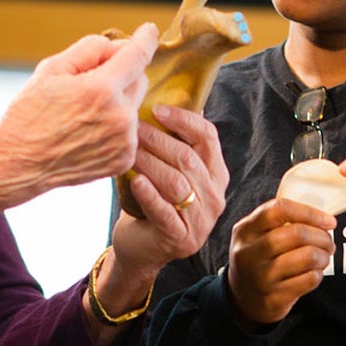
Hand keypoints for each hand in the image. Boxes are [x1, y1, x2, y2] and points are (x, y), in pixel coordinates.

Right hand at [0, 24, 157, 235]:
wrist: (19, 163)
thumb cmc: (31, 114)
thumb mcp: (52, 69)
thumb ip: (90, 49)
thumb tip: (117, 46)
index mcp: (101, 89)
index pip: (137, 55)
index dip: (146, 38)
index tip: (149, 30)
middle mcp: (119, 116)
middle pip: (139, 79)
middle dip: (122, 74)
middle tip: (90, 83)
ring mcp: (124, 141)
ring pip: (135, 106)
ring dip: (118, 102)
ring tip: (84, 114)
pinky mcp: (124, 159)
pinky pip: (130, 131)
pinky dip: (116, 126)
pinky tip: (88, 132)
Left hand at [107, 105, 228, 283]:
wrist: (141, 249)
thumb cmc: (152, 202)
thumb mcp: (169, 171)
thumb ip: (175, 143)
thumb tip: (169, 97)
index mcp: (216, 175)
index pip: (209, 138)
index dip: (184, 120)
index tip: (157, 109)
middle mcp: (215, 197)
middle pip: (189, 158)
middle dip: (158, 140)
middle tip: (132, 127)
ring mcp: (200, 221)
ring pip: (176, 183)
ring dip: (149, 163)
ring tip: (128, 150)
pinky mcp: (181, 240)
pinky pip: (166, 213)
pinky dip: (150, 195)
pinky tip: (135, 181)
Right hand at [226, 198, 335, 326]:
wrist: (242, 299)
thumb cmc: (257, 259)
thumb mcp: (255, 236)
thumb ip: (279, 222)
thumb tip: (321, 216)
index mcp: (245, 231)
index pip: (278, 210)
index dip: (308, 212)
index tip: (328, 220)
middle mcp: (249, 253)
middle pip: (296, 233)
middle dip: (321, 236)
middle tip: (328, 241)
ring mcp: (261, 277)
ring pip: (307, 257)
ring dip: (323, 255)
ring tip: (323, 257)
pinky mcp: (274, 298)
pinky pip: (309, 280)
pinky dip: (318, 274)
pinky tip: (314, 273)